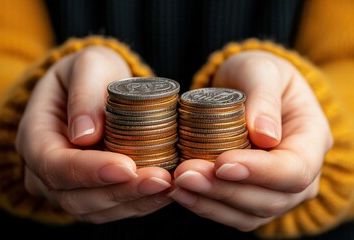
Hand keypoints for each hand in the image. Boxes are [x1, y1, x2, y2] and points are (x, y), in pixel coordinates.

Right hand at [16, 46, 172, 222]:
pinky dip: (139, 203)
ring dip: (134, 201)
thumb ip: (84, 91)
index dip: (89, 170)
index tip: (126, 166)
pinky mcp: (92, 192)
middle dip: (120, 190)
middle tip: (159, 180)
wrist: (95, 87)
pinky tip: (164, 191)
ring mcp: (67, 186)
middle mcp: (45, 170)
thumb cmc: (90, 72)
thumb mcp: (87, 65)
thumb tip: (84, 134)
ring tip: (167, 186)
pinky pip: (112, 207)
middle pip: (75, 196)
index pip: (54, 164)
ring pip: (96, 209)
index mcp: (35, 135)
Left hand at [168, 50, 332, 230]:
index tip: (222, 162)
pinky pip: (232, 212)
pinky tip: (181, 192)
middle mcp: (300, 173)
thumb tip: (265, 135)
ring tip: (178, 184)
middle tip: (186, 174)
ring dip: (211, 202)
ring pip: (249, 213)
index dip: (259, 172)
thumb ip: (264, 97)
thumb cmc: (259, 74)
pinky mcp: (251, 196)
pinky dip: (206, 206)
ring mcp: (277, 190)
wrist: (249, 86)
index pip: (294, 169)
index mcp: (311, 140)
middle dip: (225, 190)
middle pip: (270, 198)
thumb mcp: (262, 70)